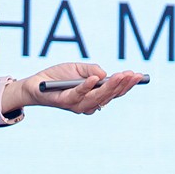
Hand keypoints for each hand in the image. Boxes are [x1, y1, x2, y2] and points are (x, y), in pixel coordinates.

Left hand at [15, 62, 144, 115]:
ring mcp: (76, 105)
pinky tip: (95, 78)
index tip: (138, 75)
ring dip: (110, 86)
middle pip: (109, 96)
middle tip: (133, 74)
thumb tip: (104, 73)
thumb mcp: (78, 68)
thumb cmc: (59, 77)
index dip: (127, 85)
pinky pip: (78, 94)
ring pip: (97, 97)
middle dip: (122, 85)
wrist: (36, 83)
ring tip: (120, 75)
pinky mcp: (64, 101)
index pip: (114, 93)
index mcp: (94, 97)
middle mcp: (88, 104)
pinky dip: (87, 86)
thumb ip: (92, 69)